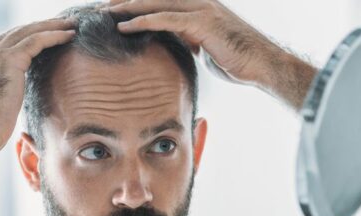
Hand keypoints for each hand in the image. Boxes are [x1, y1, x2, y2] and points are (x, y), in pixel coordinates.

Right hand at [0, 17, 76, 150]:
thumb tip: (11, 98)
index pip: (4, 43)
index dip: (26, 38)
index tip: (45, 37)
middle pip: (16, 33)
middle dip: (40, 26)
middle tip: (63, 23)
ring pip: (27, 32)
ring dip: (52, 26)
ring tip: (71, 25)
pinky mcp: (7, 59)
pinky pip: (36, 40)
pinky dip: (54, 36)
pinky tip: (69, 35)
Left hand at [107, 0, 285, 87]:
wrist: (262, 64)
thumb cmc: (237, 58)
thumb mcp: (205, 45)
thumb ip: (189, 38)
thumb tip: (178, 44)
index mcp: (196, 5)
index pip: (159, 0)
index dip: (134, 3)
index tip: (110, 9)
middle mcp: (197, 1)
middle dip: (124, 1)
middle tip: (98, 8)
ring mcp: (200, 8)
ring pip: (155, 3)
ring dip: (127, 7)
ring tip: (103, 14)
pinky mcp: (202, 22)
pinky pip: (166, 19)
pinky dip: (143, 22)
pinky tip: (124, 27)